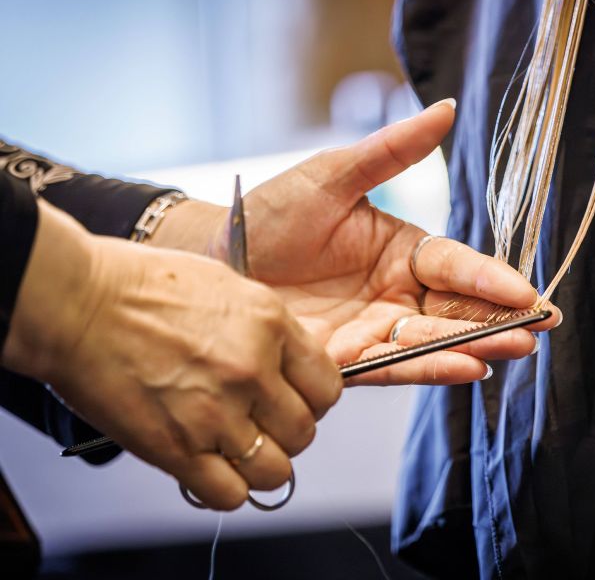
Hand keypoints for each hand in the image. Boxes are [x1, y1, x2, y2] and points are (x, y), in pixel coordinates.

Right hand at [4, 201, 340, 509]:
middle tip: (261, 424)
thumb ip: (269, 330)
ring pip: (275, 470)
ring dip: (261, 466)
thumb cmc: (143, 288)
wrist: (78, 304)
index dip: (313, 400)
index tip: (295, 401)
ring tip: (238, 451)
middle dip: (287, 433)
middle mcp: (252, 371)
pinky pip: (228, 494)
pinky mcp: (176, 448)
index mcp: (271, 326)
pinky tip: (210, 468)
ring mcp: (216, 413)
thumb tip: (293, 364)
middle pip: (304, 432)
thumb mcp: (230, 289)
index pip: (328, 388)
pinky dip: (225, 489)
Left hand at [151, 100, 559, 384]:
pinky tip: (465, 366)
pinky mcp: (348, 362)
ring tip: (513, 348)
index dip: (490, 277)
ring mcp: (375, 329)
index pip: (455, 263)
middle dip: (498, 318)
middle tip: (537, 327)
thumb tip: (447, 108)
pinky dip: (430, 367)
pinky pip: (394, 366)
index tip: (524, 290)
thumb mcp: (332, 175)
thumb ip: (392, 152)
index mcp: (402, 249)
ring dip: (475, 345)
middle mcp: (397, 292)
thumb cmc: (273, 213)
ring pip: (434, 339)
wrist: (215, 259)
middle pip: (457, 307)